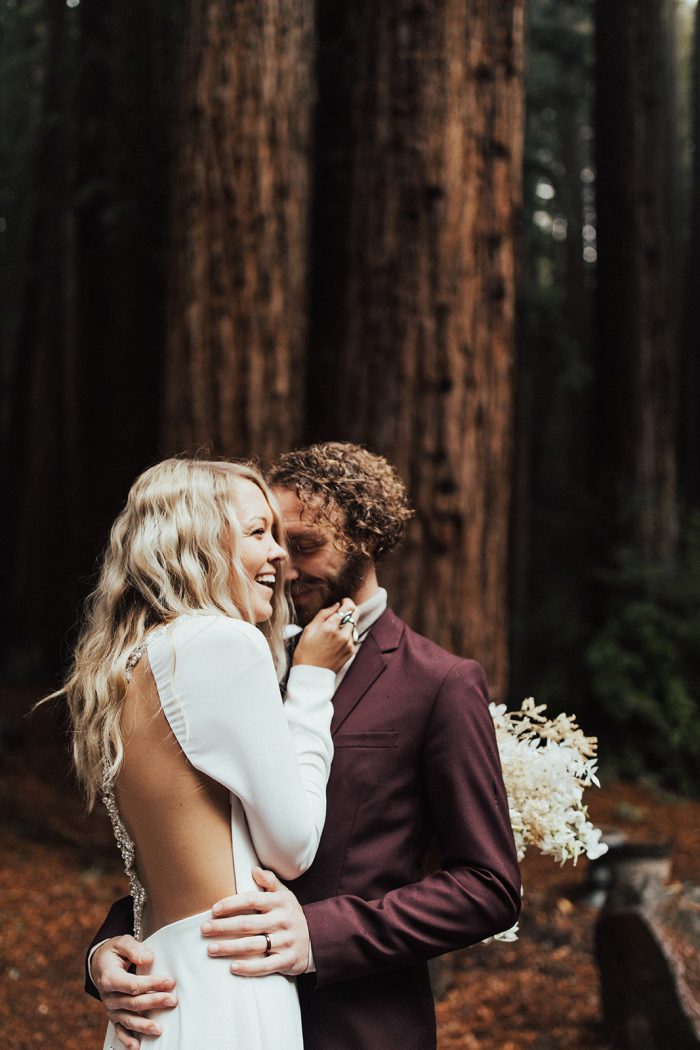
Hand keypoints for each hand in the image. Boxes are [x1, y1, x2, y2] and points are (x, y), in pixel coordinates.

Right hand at [91, 935, 176, 1049]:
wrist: (99, 963)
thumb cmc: (114, 951)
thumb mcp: (122, 943)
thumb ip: (134, 949)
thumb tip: (148, 958)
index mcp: (109, 977)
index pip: (132, 985)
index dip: (151, 984)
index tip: (169, 982)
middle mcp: (108, 996)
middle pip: (133, 1003)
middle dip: (153, 1002)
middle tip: (172, 1000)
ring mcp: (111, 1008)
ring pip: (128, 1019)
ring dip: (143, 1025)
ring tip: (159, 1029)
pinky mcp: (114, 1015)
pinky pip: (119, 1030)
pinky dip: (127, 1039)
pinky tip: (137, 1046)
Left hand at [201, 867, 310, 975]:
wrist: (317, 939)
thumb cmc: (291, 915)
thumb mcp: (285, 895)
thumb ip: (270, 882)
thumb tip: (254, 869)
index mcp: (280, 902)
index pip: (252, 900)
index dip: (232, 904)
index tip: (214, 909)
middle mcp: (282, 920)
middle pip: (248, 924)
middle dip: (223, 927)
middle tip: (204, 929)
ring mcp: (285, 941)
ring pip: (253, 945)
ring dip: (229, 947)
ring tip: (211, 949)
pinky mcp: (287, 960)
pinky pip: (265, 966)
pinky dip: (248, 967)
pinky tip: (232, 967)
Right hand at [293, 598, 356, 672]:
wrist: (311, 675)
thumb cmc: (305, 652)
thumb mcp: (309, 630)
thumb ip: (323, 614)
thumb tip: (336, 605)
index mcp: (330, 627)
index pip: (346, 607)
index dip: (345, 602)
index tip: (342, 602)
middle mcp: (342, 634)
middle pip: (355, 613)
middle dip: (350, 608)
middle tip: (343, 609)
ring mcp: (348, 644)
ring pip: (354, 625)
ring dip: (348, 623)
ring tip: (336, 628)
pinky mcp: (351, 651)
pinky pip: (352, 637)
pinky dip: (347, 634)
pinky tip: (336, 639)